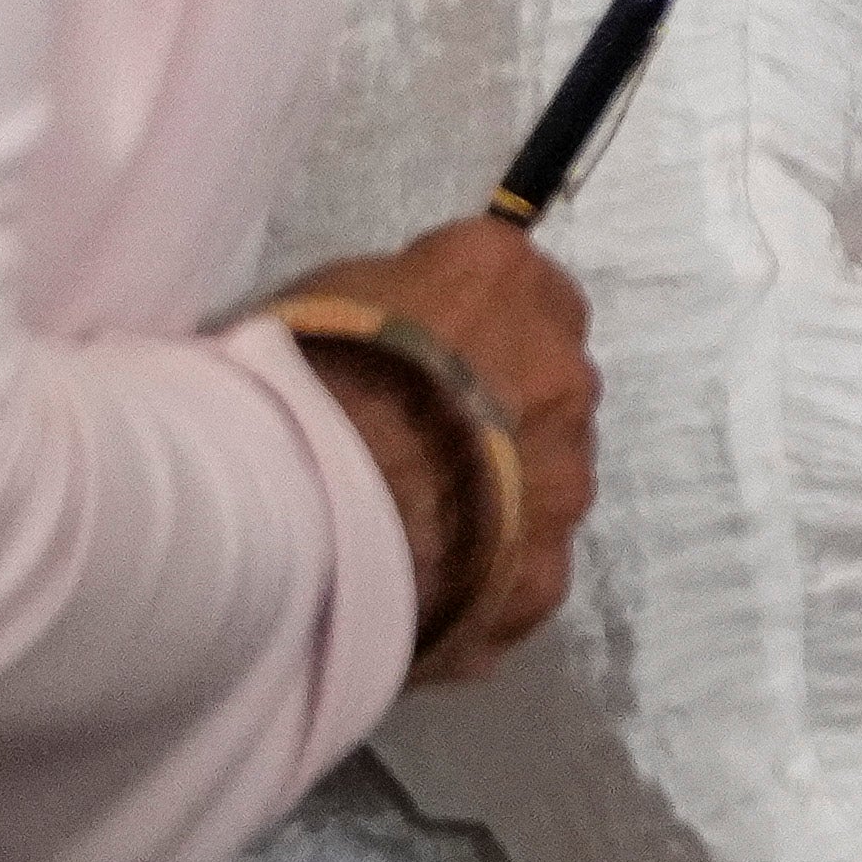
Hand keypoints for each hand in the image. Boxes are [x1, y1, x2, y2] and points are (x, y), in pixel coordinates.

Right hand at [273, 213, 600, 683]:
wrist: (302, 506)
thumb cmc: (295, 383)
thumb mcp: (331, 296)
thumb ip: (402, 299)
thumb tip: (413, 315)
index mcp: (504, 280)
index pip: (522, 283)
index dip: (479, 322)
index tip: (436, 351)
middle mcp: (562, 369)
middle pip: (548, 381)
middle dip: (500, 405)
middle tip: (422, 440)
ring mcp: (566, 473)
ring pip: (551, 475)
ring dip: (502, 489)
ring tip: (416, 519)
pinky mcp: (545, 566)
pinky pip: (525, 565)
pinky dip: (486, 571)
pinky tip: (425, 581)